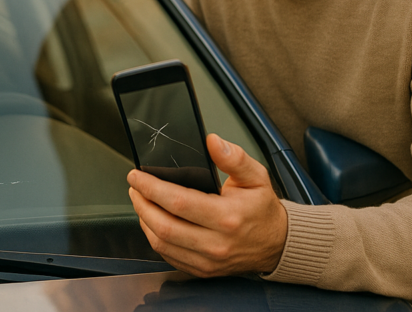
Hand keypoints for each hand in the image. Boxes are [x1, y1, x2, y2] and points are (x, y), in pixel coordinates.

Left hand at [128, 133, 286, 276]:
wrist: (277, 243)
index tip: (137, 176)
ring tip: (141, 201)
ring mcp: (208, 261)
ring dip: (144, 221)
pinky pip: (168, 256)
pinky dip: (155, 238)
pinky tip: (152, 222)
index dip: (152, 187)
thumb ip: (234, 157)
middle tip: (135, 188)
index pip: (178, 202)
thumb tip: (213, 142)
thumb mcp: (256, 176)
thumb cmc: (262, 209)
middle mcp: (216, 243)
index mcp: (227, 217)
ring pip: (162, 243)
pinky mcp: (202, 270)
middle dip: (142, 204)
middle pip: (164, 226)